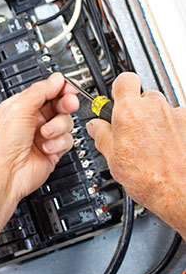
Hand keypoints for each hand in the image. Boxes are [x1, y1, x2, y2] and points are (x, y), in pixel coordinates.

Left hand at [0, 73, 78, 202]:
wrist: (6, 173)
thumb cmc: (3, 144)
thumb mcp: (19, 108)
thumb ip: (40, 91)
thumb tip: (57, 79)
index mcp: (22, 106)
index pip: (47, 90)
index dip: (60, 88)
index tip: (70, 87)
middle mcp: (33, 119)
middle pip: (60, 104)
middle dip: (65, 104)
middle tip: (69, 104)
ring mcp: (44, 135)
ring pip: (66, 122)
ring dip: (57, 128)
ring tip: (45, 134)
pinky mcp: (53, 150)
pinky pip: (68, 140)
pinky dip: (58, 143)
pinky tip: (46, 147)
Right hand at [87, 72, 185, 235]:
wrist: (181, 193)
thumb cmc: (151, 179)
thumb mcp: (113, 159)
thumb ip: (102, 136)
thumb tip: (96, 126)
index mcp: (129, 112)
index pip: (124, 80)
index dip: (120, 88)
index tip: (118, 99)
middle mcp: (155, 107)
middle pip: (144, 96)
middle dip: (139, 110)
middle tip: (133, 130)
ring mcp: (177, 114)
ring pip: (163, 110)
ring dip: (157, 121)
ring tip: (154, 145)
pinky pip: (179, 121)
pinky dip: (174, 131)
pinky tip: (169, 149)